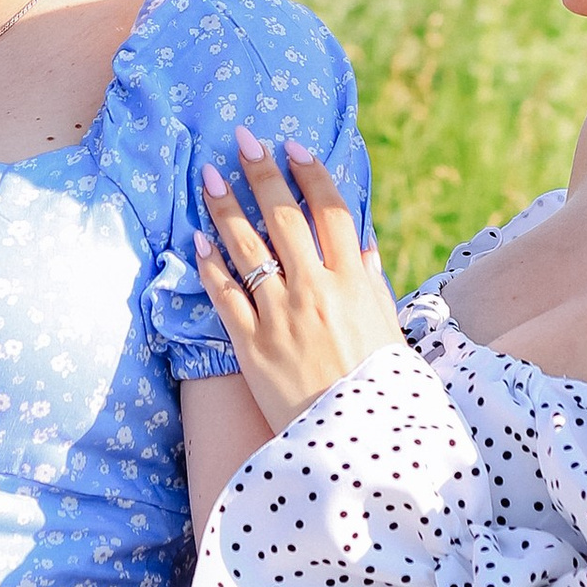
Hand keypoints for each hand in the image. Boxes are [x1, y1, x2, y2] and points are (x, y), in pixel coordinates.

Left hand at [195, 131, 405, 430]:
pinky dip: (210, 266)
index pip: (330, 211)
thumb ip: (372, 283)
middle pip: (284, 218)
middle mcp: (316, 291)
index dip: (311, 174)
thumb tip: (361, 244)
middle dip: (263, 173)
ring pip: (248, 249)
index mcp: (354, 283)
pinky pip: (225, 296)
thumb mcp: (388, 330)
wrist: (356, 447)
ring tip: (210, 177)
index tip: (294, 147)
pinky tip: (197, 240)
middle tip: (244, 139)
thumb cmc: (381, 389)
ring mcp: (280, 317)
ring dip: (227, 208)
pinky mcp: (251, 347)